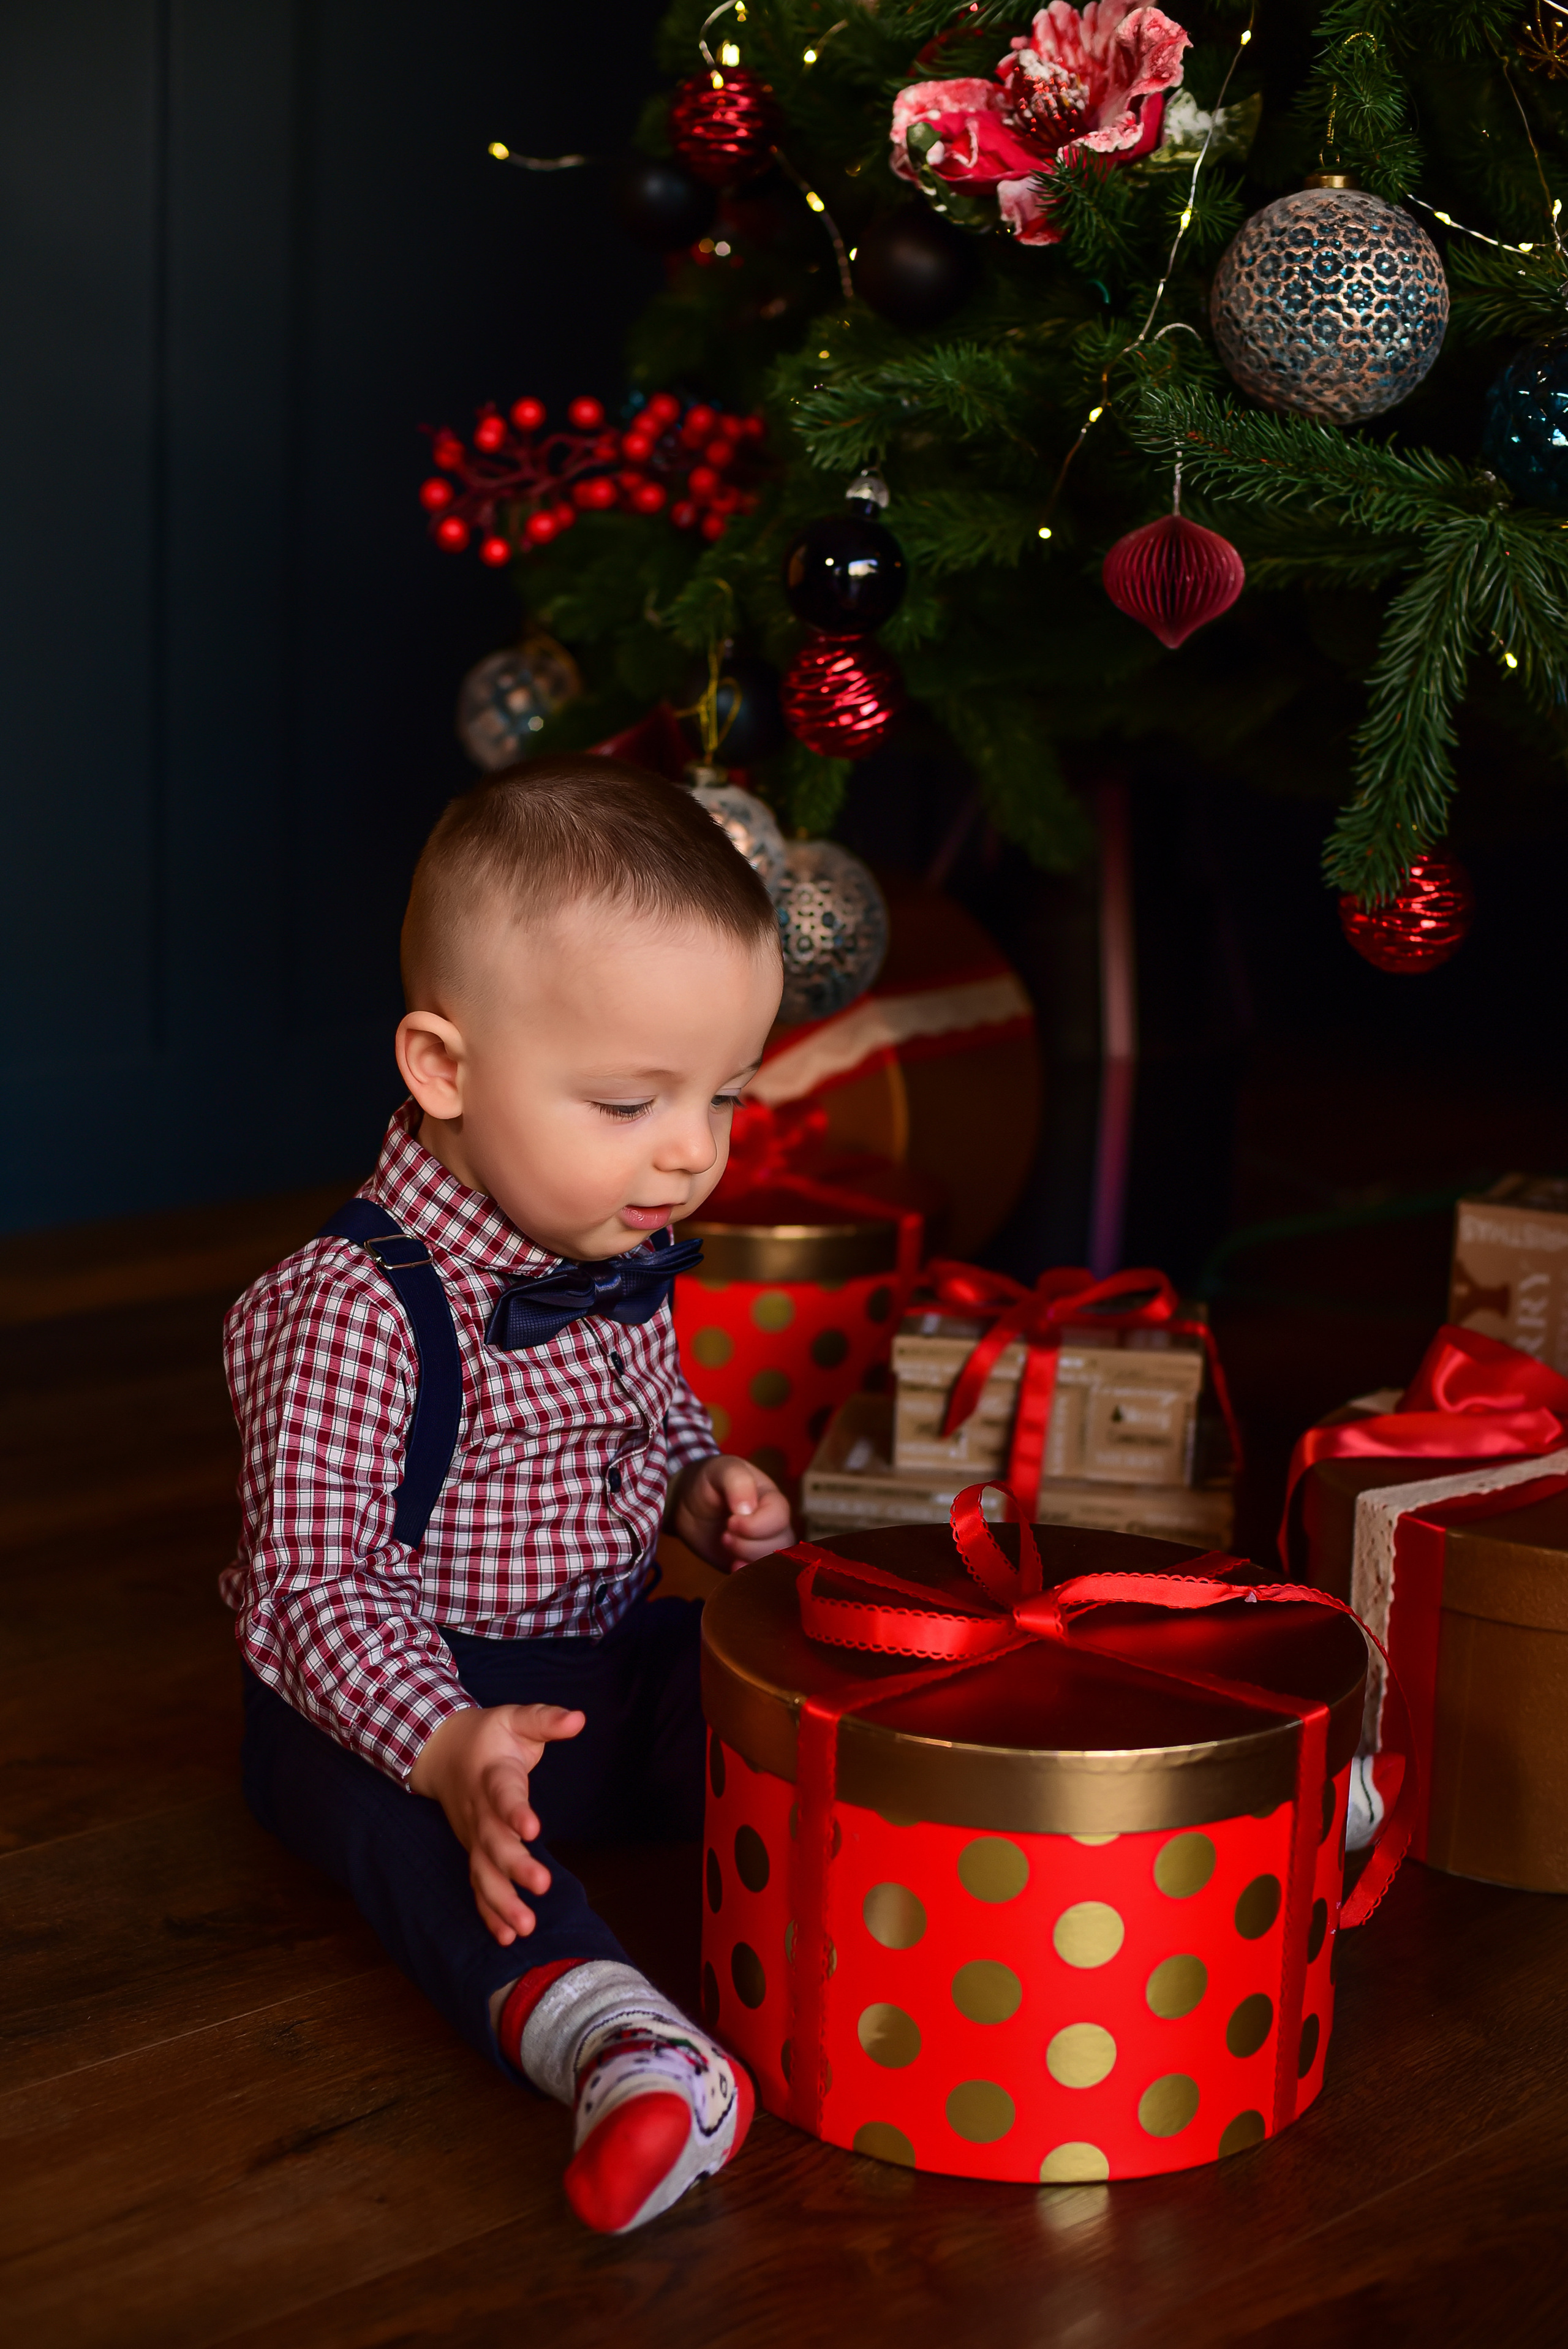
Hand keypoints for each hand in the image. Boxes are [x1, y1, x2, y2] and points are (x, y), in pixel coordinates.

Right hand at [409, 1702, 584, 1944]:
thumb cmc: (488, 1736)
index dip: (516, 1812)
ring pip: (483, 1873)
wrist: (441, 1752)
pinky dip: (489, 1912)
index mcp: (493, 1777)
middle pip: (494, 1844)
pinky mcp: (474, 1852)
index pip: (504, 1796)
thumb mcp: (515, 1718)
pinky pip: (478, 1885)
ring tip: (524, 1928)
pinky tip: (506, 1937)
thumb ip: (546, 1719)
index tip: (532, 1827)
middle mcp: (480, 1813)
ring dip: (501, 1902)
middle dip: (515, 1868)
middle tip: (541, 1887)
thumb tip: (579, 1718)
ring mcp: (474, 1836)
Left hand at [670, 1453, 793, 1568]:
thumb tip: (748, 1509)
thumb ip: (737, 1482)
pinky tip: (731, 1566)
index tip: (730, 1521)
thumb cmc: (709, 1482)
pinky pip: (760, 1579)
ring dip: (746, 1559)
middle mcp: (774, 1526)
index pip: (779, 1518)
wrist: (688, 1504)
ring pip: (773, 1564)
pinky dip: (747, 1576)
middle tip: (724, 1535)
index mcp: (772, 1500)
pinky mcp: (749, 1564)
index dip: (756, 1525)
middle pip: (780, 1545)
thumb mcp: (721, 1470)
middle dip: (748, 1544)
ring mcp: (763, 1547)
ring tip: (724, 1544)